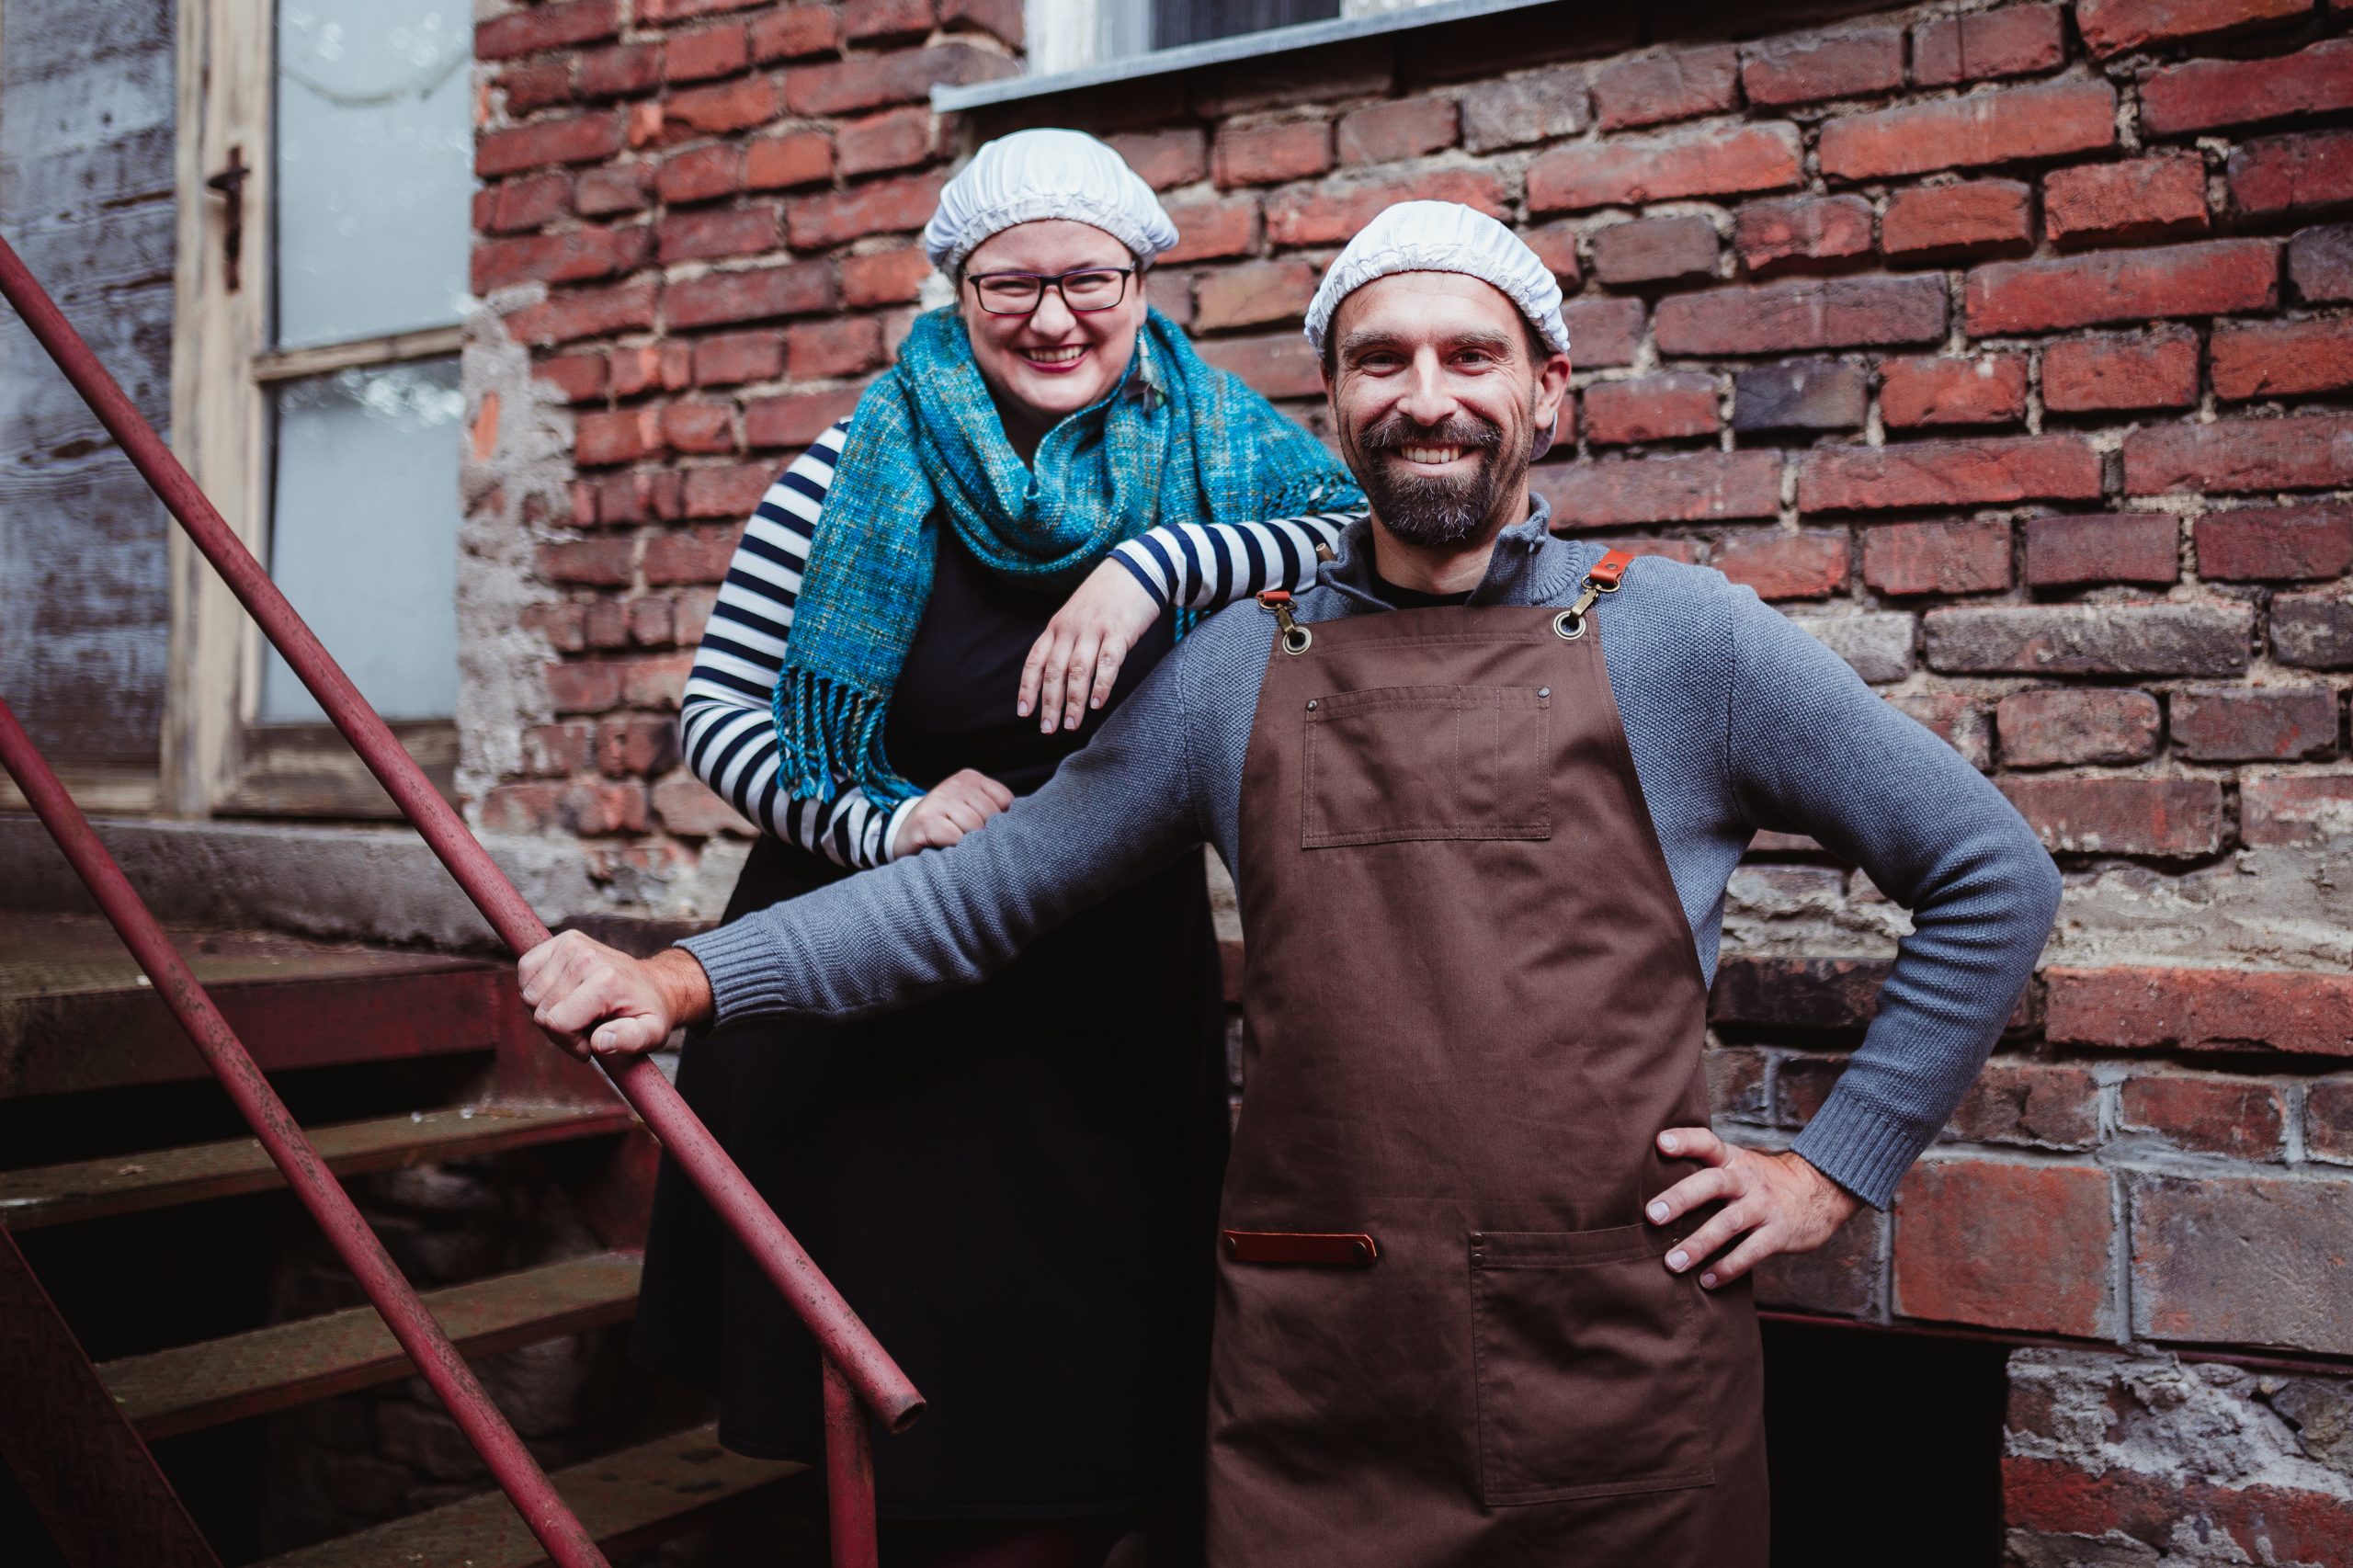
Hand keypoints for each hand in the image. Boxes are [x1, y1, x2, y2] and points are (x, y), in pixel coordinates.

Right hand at [517, 931, 712, 1059]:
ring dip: (546, 1010)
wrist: (654, 985)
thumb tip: (600, 1042)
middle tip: (584, 1029)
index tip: (590, 1044)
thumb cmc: (648, 1013)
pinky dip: (535, 988)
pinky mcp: (563, 940)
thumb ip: (629, 1041)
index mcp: (606, 982)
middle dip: (558, 1030)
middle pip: (541, 1011)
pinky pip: (525, 969)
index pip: (557, 1023)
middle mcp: (586, 958)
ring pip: (529, 994)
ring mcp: (572, 944)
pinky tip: (560, 996)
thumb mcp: (651, 1034)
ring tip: (575, 1012)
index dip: (569, 1043)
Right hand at [894, 768, 1013, 854]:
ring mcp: (938, 800)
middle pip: (991, 815)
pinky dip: (955, 849)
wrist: (903, 835)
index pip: (1004, 800)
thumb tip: (1024, 825)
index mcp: (970, 779)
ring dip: (970, 844)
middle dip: (986, 835)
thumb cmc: (945, 826)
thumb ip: (993, 811)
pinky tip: (949, 851)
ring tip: (962, 849)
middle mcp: (954, 785)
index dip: (1003, 822)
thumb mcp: (970, 810)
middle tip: (976, 846)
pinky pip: (954, 838)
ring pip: (974, 826)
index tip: (992, 834)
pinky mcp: (925, 820)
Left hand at [1018, 560, 1159, 733]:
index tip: (1024, 713)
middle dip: (1049, 703)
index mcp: (1056, 627)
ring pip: (1078, 671)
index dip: (1028, 688)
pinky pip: (1108, 662)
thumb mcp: (1074, 615)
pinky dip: (1102, 685)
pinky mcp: (1119, 631)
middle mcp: (1070, 629)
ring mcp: (1094, 629)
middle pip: (1054, 672)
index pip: (1035, 661)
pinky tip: (1097, 703)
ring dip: (1073, 701)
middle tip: (1048, 729)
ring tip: (1071, 724)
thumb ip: (1064, 642)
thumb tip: (1055, 678)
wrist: (1135, 570)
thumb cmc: (1104, 598)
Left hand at [1644, 1126, 1859, 1288]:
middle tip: (1651, 1216)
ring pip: (1728, 1223)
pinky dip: (1727, 1268)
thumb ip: (1705, 1171)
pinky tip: (1706, 1280)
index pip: (1707, 1143)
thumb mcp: (1739, 1165)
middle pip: (1712, 1183)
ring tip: (1672, 1263)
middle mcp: (1747, 1179)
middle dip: (1680, 1199)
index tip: (1660, 1143)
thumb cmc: (1762, 1182)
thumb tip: (1651, 1184)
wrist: (1820, 1192)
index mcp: (1733, 1159)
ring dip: (1698, 1244)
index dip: (1685, 1141)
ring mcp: (1764, 1206)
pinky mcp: (1779, 1233)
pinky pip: (1750, 1252)